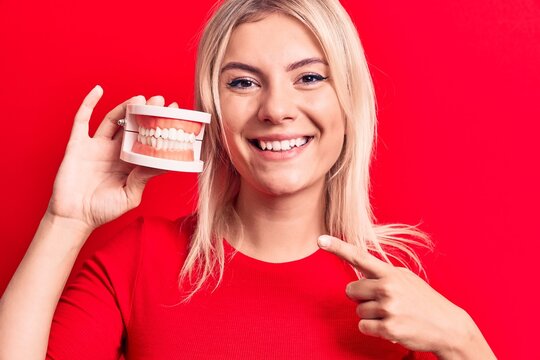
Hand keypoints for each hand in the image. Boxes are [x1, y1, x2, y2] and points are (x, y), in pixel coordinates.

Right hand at [47, 86, 173, 230]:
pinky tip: (98, 90)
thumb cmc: (103, 210)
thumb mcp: (130, 195)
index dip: (159, 127)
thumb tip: (162, 162)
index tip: (174, 114)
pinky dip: (89, 103)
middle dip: (145, 112)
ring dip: (124, 107)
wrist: (74, 217)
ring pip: (112, 120)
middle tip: (160, 100)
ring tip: (139, 98)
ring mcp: (96, 146)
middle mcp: (115, 151)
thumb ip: (144, 177)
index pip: (147, 139)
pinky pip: (82, 120)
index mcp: (130, 162)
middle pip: (132, 126)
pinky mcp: (78, 145)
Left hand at [317, 235, 492, 357]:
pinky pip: (364, 326)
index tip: (320, 239)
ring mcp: (388, 308)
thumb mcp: (405, 280)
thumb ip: (382, 275)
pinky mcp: (389, 328)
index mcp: (391, 273)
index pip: (360, 257)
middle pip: (351, 291)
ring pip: (359, 311)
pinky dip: (374, 329)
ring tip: (394, 315)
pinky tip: (391, 326)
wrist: (449, 326)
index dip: (338, 248)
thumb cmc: (423, 302)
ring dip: (371, 315)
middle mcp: (388, 287)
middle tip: (383, 303)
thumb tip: (359, 278)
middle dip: (362, 298)